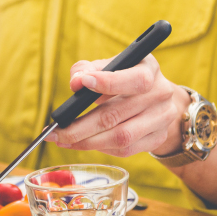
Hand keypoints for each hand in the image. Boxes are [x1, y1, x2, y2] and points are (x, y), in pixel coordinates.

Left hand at [44, 55, 185, 156]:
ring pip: (121, 137)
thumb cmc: (125, 77)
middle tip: (55, 132)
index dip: (106, 82)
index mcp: (150, 70)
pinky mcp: (157, 138)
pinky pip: (125, 150)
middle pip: (117, 115)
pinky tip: (84, 143)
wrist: (156, 97)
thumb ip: (88, 69)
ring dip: (87, 142)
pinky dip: (101, 148)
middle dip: (80, 126)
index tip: (80, 84)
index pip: (133, 80)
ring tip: (64, 141)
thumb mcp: (110, 65)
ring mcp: (161, 119)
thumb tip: (75, 82)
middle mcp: (160, 95)